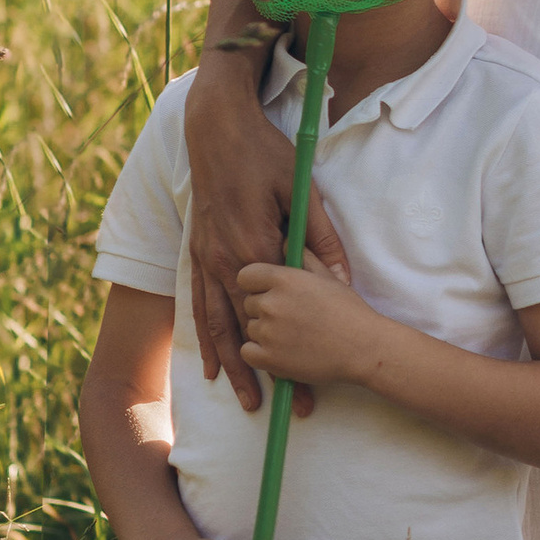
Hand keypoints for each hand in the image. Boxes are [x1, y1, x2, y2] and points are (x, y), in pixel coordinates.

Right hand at [185, 55, 349, 413]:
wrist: (215, 129)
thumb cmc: (264, 154)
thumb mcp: (303, 190)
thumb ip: (322, 238)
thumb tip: (343, 279)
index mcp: (254, 249)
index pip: (277, 318)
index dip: (293, 358)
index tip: (312, 386)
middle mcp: (224, 262)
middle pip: (245, 334)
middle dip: (263, 375)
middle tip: (281, 411)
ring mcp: (206, 260)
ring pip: (217, 327)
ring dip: (232, 367)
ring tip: (246, 401)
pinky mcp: (197, 253)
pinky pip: (199, 306)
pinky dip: (207, 338)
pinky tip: (212, 364)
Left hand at [236, 260, 376, 396]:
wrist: (363, 348)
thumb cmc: (348, 311)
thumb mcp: (328, 277)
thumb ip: (304, 257)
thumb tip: (286, 241)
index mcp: (284, 280)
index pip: (246, 276)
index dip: (256, 284)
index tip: (268, 292)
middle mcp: (272, 303)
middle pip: (248, 303)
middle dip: (264, 309)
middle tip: (290, 318)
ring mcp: (268, 332)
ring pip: (250, 328)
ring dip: (264, 332)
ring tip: (293, 336)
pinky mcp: (268, 358)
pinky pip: (247, 352)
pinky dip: (259, 353)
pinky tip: (280, 351)